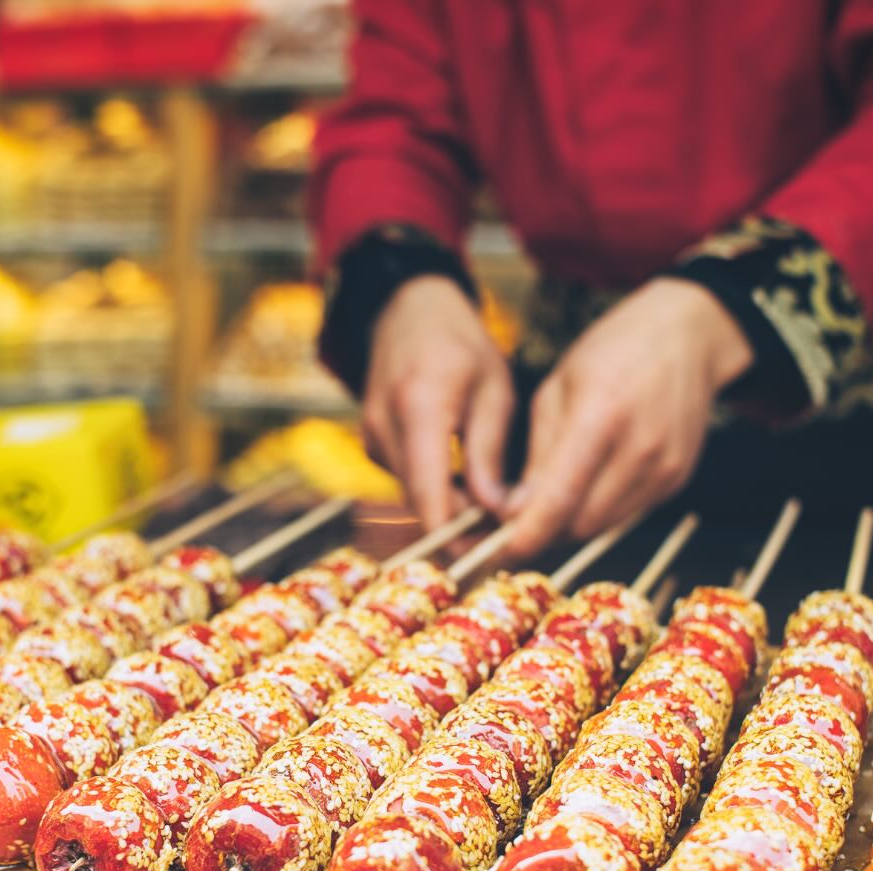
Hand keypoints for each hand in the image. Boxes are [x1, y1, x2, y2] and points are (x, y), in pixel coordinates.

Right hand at [362, 275, 515, 531]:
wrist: (407, 311)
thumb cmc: (459, 344)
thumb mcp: (493, 391)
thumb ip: (490, 454)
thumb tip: (496, 512)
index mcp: (420, 407)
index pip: (429, 492)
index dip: (453, 533)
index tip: (484, 557)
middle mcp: (385, 426)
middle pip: (419, 500)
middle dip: (457, 523)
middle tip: (502, 532)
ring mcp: (371, 435)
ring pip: (412, 493)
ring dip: (447, 504)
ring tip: (489, 501)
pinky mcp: (370, 442)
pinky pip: (405, 479)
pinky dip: (433, 486)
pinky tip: (461, 479)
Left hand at [499, 278, 751, 558]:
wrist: (688, 334)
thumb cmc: (614, 351)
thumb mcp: (558, 388)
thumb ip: (537, 455)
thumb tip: (515, 511)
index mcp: (600, 417)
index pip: (559, 499)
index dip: (529, 534)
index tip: (505, 547)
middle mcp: (638, 449)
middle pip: (580, 523)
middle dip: (546, 528)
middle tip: (522, 516)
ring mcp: (664, 467)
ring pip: (604, 525)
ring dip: (574, 520)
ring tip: (557, 494)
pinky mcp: (677, 478)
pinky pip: (629, 512)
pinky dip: (603, 507)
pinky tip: (596, 478)